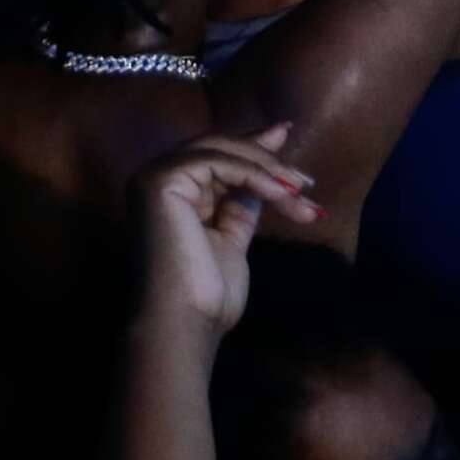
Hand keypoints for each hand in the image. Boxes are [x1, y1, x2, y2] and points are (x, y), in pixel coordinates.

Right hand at [129, 124, 318, 356]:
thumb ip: (241, 204)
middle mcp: (155, 177)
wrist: (185, 325)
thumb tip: (266, 177)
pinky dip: (255, 174)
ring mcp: (154, 176)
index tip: (286, 134)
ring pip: (219, 149)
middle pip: (218, 148)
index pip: (214, 157)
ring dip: (268, 168)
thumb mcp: (232, 238)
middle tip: (305, 180)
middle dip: (266, 157)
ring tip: (301, 192)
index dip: (252, 146)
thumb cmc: (207, 295)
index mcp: (169, 193)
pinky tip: (282, 194)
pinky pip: (217, 161)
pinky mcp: (161, 181)